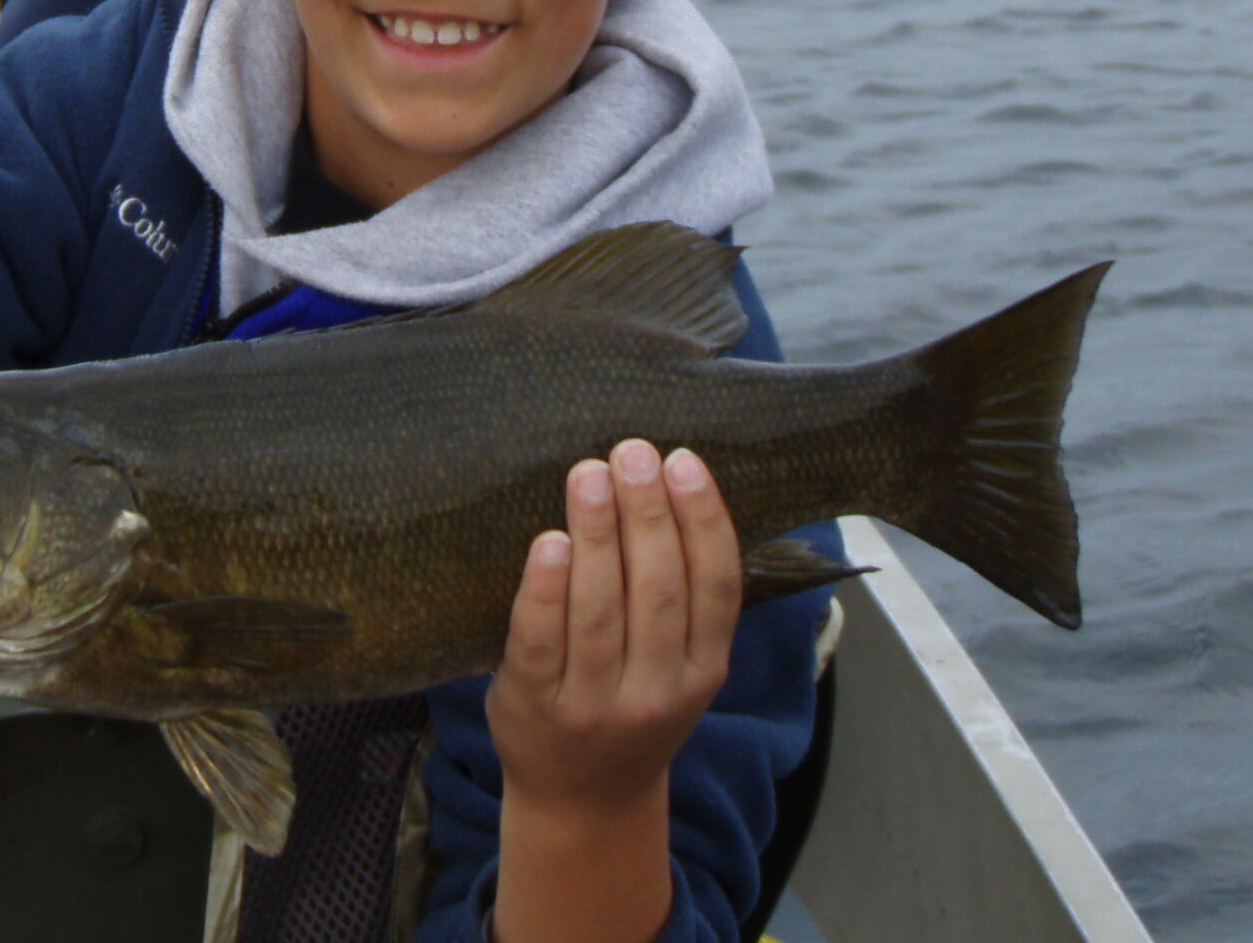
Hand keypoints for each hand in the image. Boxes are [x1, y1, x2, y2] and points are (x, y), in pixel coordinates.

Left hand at [487, 440, 741, 812]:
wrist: (582, 801)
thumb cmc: (630, 706)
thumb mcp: (681, 670)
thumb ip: (684, 601)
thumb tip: (672, 486)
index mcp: (704, 671)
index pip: (716, 587)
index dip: (704, 520)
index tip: (684, 461)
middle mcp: (657, 691)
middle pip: (659, 591)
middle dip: (648, 514)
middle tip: (632, 451)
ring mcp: (595, 703)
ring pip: (602, 610)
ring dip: (598, 536)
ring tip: (589, 474)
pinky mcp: (535, 705)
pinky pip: (541, 640)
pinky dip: (546, 590)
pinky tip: (548, 543)